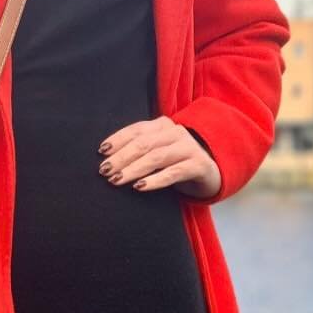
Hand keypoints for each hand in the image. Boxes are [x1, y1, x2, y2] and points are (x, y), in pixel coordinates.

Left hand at [97, 116, 221, 198]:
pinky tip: (140, 186)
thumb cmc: (176, 162)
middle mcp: (176, 132)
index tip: (102, 151)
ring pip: (156, 157)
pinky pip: (173, 173)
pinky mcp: (198, 165)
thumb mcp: (158, 151)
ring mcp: (188, 148)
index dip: (118, 139)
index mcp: (162, 125)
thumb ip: (140, 149)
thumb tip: (108, 158)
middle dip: (121, 157)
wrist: (210, 172)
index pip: (137, 130)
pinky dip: (154, 180)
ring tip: (117, 179)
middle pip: (144, 144)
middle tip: (104, 170)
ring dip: (133, 169)